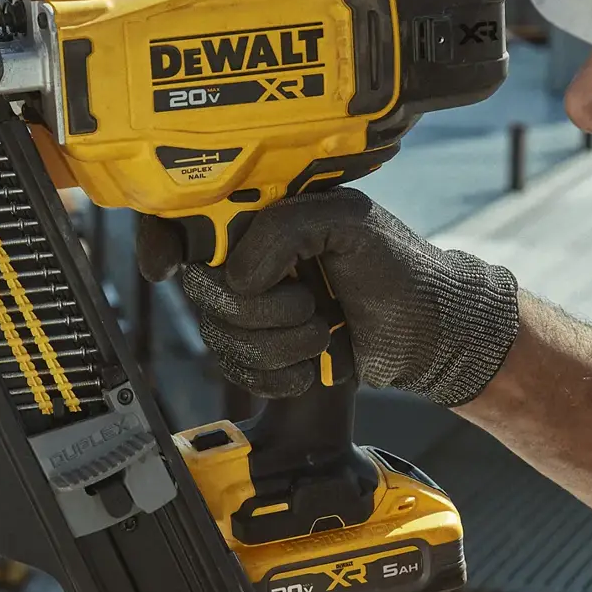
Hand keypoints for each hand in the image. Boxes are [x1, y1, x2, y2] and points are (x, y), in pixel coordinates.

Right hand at [137, 189, 519, 403]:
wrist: (429, 334)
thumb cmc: (399, 269)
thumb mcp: (350, 223)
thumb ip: (287, 228)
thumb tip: (238, 271)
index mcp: (263, 214)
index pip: (186, 217)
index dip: (162, 240)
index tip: (166, 265)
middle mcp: (248, 258)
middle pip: (201, 288)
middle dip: (256, 309)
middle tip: (308, 302)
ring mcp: (252, 307)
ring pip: (218, 335)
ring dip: (275, 346)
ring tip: (321, 332)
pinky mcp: (261, 351)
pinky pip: (234, 370)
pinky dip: (273, 377)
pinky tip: (307, 367)